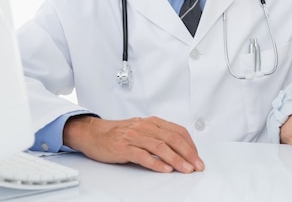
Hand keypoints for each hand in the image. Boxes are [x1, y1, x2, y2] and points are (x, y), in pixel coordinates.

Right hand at [63, 115, 204, 172]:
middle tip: (197, 165)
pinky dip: (156, 163)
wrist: (93, 133)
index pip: (178, 131)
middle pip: (172, 139)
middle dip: (188, 153)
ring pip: (160, 147)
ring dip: (176, 159)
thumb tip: (180, 148)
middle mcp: (145, 127)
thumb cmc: (119, 133)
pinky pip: (142, 155)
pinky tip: (165, 169)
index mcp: (152, 122)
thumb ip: (159, 135)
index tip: (197, 157)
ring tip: (185, 169)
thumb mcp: (142, 129)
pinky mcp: (123, 147)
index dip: (191, 144)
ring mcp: (134, 137)